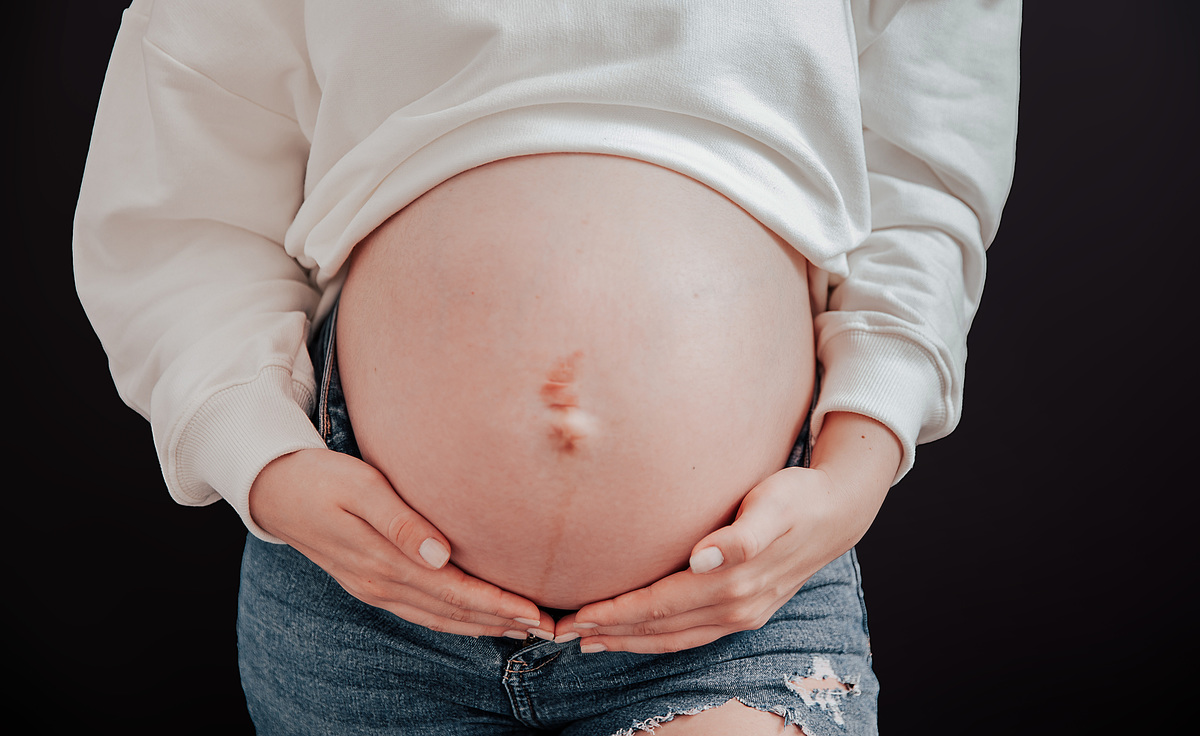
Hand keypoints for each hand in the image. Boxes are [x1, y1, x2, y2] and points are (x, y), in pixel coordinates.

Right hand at [249, 448, 552, 637]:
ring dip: (483, 627)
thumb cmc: (322, 478)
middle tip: (549, 630)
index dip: (497, 605)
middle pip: (453, 612)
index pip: (454, 592)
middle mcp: (381, 584)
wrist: (274, 489)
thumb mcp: (361, 489)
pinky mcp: (372, 584)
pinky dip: (456, 620)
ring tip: (525, 630)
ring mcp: (374, 589)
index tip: (535, 613)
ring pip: (439, 618)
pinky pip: (423, 612)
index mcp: (383, 562)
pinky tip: (476, 620)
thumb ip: (401, 522)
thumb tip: (440, 556)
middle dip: (502, 623)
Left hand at [555, 411, 897, 653]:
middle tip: (563, 633)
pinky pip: (690, 636)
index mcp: (734, 582)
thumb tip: (704, 558)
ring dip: (629, 642)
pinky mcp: (745, 612)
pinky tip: (637, 634)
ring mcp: (742, 615)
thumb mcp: (773, 505)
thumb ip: (741, 535)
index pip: (660, 604)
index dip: (616, 613)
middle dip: (611, 633)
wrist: (838, 511)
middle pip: (660, 629)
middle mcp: (736, 607)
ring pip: (673, 638)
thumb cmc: (798, 497)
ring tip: (589, 641)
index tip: (577, 615)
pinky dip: (657, 639)